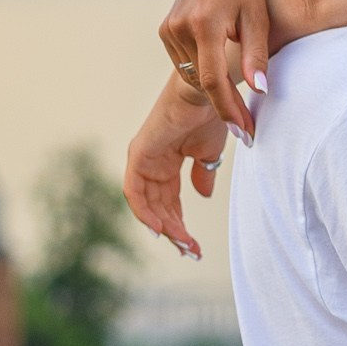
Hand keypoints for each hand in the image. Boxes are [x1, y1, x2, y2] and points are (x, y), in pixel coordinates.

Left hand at [123, 75, 229, 256]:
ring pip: (147, 205)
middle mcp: (152, 163)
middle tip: (191, 252)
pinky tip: (161, 229)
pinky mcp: (139, 154)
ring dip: (165, 228)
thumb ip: (203, 174)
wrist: (211, 94)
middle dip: (175, 232)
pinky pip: (134, 192)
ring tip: (183, 244)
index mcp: (166, 163)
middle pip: (158, 208)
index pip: (169, 202)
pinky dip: (144, 213)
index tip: (195, 246)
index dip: (181, 225)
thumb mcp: (210, 154)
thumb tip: (203, 194)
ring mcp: (143, 159)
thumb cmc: (211, 116)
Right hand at [159, 0, 275, 137]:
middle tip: (247, 128)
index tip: (246, 132)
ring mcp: (169, 28)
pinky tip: (220, 78)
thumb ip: (258, 56)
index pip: (214, 80)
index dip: (230, 109)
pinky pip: (185, 64)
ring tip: (238, 107)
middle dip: (226, 106)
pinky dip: (203, 75)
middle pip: (203, 82)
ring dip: (214, 92)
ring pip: (193, 77)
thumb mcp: (258, 20)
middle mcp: (180, 26)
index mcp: (204, 23)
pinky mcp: (165, 29)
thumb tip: (261, 91)